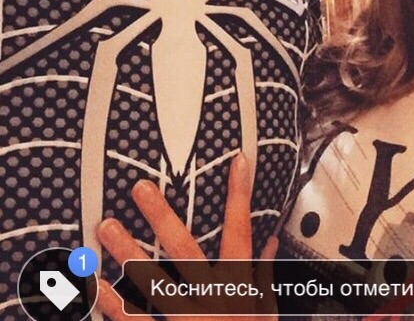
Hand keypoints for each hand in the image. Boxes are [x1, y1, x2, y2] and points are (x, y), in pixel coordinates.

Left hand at [96, 153, 277, 320]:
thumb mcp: (265, 313)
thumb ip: (263, 275)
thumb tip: (269, 237)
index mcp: (240, 290)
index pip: (241, 234)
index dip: (240, 196)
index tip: (237, 160)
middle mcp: (211, 304)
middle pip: (184, 253)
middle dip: (161, 219)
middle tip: (140, 188)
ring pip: (150, 285)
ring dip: (126, 254)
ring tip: (104, 226)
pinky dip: (109, 303)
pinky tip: (91, 281)